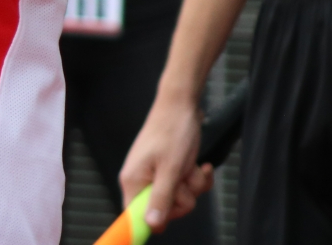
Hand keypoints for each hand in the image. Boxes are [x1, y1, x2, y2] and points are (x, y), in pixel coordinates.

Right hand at [120, 95, 213, 230]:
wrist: (181, 106)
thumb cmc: (173, 132)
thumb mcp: (170, 169)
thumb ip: (161, 198)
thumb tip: (151, 226)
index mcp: (133, 181)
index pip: (135, 217)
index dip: (152, 222)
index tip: (168, 214)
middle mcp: (142, 181)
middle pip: (163, 211)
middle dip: (182, 199)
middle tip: (183, 179)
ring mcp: (155, 176)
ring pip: (179, 199)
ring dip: (192, 186)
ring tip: (190, 167)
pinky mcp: (168, 171)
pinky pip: (185, 188)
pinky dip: (195, 178)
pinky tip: (198, 165)